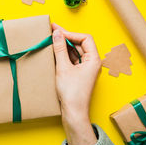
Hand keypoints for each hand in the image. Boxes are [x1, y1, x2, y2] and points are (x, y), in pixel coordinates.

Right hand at [52, 24, 100, 144]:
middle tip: (52, 31)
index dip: (71, 33)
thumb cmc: (72, 94)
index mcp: (94, 60)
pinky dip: (64, 56)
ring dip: (64, 47)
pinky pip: (73, 60)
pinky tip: (54, 54)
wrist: (74, 113)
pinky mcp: (80, 75)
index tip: (57, 31)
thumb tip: (57, 34)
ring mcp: (86, 69)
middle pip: (81, 44)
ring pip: (76, 52)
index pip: (85, 38)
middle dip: (67, 38)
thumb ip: (60, 49)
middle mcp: (92, 63)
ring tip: (51, 41)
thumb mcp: (63, 68)